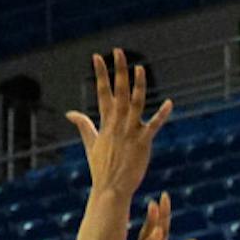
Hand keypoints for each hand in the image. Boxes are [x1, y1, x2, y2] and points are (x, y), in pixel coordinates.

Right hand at [64, 49, 173, 201]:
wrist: (111, 188)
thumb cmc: (101, 167)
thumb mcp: (90, 143)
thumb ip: (83, 125)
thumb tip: (70, 113)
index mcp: (106, 122)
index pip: (102, 92)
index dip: (100, 74)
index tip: (97, 56)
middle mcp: (117, 124)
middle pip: (119, 92)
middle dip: (118, 71)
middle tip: (118, 51)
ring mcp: (130, 132)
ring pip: (135, 104)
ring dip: (138, 85)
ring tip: (140, 68)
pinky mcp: (142, 142)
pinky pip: (153, 126)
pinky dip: (162, 115)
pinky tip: (169, 103)